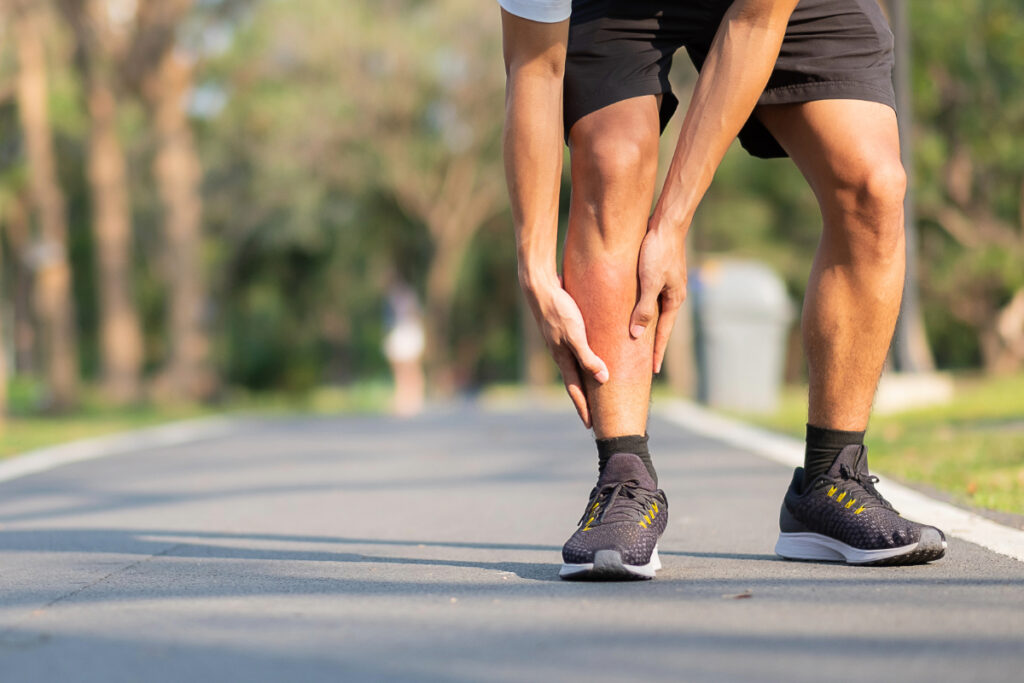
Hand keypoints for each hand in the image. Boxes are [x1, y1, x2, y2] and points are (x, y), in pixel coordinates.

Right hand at [521, 274, 608, 427]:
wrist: (540, 287)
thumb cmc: (559, 310)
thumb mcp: (575, 335)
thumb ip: (588, 357)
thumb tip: (603, 379)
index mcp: (563, 359)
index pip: (575, 390)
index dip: (583, 408)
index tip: (591, 425)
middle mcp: (561, 354)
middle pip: (574, 383)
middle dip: (584, 400)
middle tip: (594, 417)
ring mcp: (561, 343)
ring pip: (575, 368)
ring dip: (584, 381)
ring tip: (594, 392)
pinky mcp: (564, 330)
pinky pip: (576, 352)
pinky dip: (584, 362)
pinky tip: (590, 358)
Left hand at [629, 221, 687, 373]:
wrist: (666, 224)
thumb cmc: (657, 252)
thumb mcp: (650, 282)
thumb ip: (644, 308)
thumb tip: (636, 335)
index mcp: (674, 300)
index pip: (663, 334)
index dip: (657, 352)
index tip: (652, 371)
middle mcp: (673, 295)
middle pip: (660, 325)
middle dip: (652, 344)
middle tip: (645, 363)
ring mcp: (668, 285)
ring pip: (655, 311)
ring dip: (647, 326)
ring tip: (637, 342)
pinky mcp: (660, 274)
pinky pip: (651, 298)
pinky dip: (643, 309)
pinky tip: (634, 311)